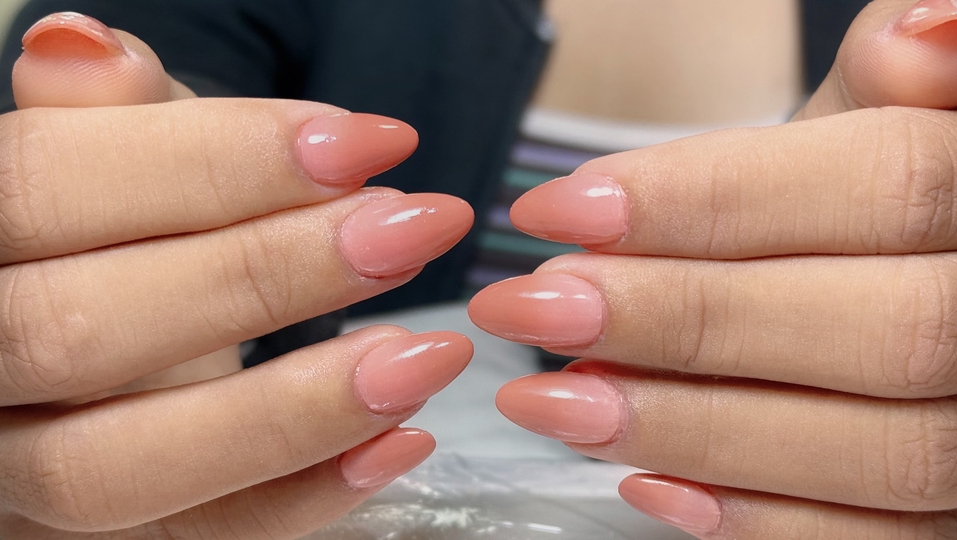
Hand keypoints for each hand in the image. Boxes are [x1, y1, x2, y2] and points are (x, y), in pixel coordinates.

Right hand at [0, 13, 474, 537]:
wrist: (71, 333)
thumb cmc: (99, 230)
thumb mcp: (94, 164)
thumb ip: (97, 123)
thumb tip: (89, 48)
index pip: (42, 188)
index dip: (210, 161)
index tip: (368, 143)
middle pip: (76, 333)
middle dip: (265, 275)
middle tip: (414, 229)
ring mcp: (11, 477)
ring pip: (113, 470)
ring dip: (292, 410)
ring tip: (427, 353)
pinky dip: (299, 500)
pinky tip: (402, 440)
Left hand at [470, 0, 956, 536]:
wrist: (919, 278)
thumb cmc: (884, 195)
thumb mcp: (886, 121)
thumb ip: (888, 90)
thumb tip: (919, 30)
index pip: (886, 186)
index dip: (713, 199)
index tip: (561, 209)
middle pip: (882, 331)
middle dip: (684, 321)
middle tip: (531, 306)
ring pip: (880, 451)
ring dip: (693, 427)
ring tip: (553, 397)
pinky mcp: (955, 515)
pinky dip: (757, 519)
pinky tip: (648, 484)